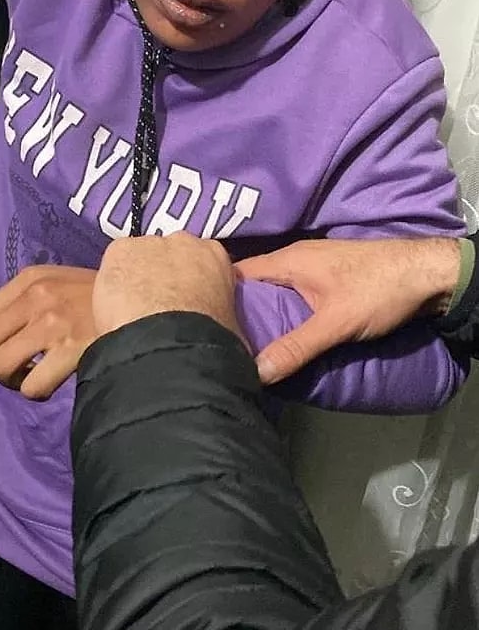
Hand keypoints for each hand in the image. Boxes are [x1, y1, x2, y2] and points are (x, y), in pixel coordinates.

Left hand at [0, 265, 96, 399]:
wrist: (140, 299)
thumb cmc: (95, 294)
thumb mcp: (57, 280)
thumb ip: (25, 296)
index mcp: (30, 279)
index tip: (7, 344)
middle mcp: (36, 299)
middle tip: (19, 364)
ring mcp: (52, 325)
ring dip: (12, 378)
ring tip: (29, 375)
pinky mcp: (70, 351)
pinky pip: (31, 386)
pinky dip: (35, 391)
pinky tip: (48, 382)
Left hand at [92, 232, 241, 339]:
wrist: (171, 344)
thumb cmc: (209, 340)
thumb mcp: (231, 327)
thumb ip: (223, 315)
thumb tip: (223, 330)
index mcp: (216, 257)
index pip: (203, 262)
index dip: (191, 283)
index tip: (183, 302)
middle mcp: (184, 241)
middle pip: (169, 254)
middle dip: (163, 275)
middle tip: (156, 307)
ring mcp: (150, 243)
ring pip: (140, 257)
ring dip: (137, 277)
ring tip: (131, 310)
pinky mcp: (121, 249)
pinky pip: (116, 263)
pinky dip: (113, 280)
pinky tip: (114, 304)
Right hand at [236, 237, 460, 383]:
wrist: (428, 274)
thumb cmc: (379, 290)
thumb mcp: (335, 324)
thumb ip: (296, 347)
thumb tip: (255, 372)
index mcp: (288, 261)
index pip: (238, 272)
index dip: (217, 293)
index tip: (200, 320)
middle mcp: (296, 258)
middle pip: (254, 283)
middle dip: (238, 309)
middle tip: (221, 340)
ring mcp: (314, 266)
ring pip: (276, 289)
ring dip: (263, 311)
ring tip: (245, 342)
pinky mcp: (329, 278)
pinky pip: (294, 293)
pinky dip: (285, 310)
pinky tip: (283, 334)